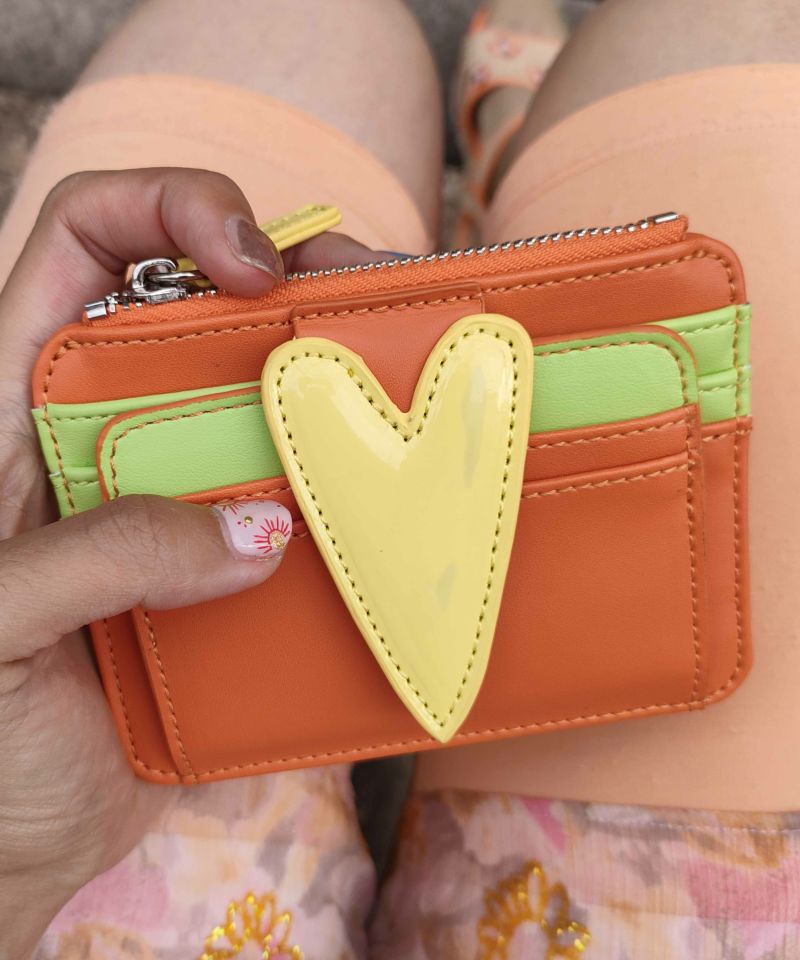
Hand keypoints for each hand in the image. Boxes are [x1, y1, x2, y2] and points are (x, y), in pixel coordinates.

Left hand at [0, 168, 378, 956]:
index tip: (253, 266)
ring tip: (414, 387)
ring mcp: (174, 499)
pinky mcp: (223, 570)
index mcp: (15, 402)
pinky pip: (295, 509)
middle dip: (298, 280)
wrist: (3, 846)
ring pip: (263, 402)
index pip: (85, 235)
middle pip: (204, 302)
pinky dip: (349, 498)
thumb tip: (258, 532)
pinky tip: (400, 500)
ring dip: (338, 383)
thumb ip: (104, 556)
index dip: (172, 208)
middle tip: (382, 309)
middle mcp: (107, 429)